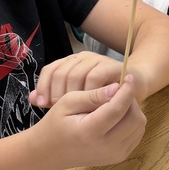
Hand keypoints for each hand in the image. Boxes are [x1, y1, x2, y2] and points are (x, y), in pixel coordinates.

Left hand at [30, 51, 145, 107]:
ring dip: (73, 94)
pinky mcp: (113, 67)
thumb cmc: (105, 95)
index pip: (50, 70)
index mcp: (71, 63)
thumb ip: (56, 97)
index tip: (41, 104)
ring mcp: (98, 61)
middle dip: (57, 93)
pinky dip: (91, 92)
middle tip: (58, 110)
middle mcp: (83, 59)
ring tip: (73, 110)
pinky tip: (90, 106)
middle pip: (61, 72)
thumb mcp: (79, 97)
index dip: (43, 86)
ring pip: (77, 75)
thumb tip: (33, 99)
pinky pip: (96, 77)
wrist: (136, 84)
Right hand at [37, 79, 146, 167]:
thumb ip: (93, 95)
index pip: (117, 109)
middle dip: (131, 100)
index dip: (126, 91)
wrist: (51, 152)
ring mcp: (114, 155)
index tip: (128, 77)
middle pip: (133, 118)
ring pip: (139, 126)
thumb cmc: (56, 124)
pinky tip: (118, 115)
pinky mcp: (119, 157)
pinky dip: (132, 122)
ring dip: (133, 110)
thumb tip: (117, 87)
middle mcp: (105, 147)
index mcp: (89, 132)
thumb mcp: (68, 102)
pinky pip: (136, 134)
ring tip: (117, 102)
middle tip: (119, 91)